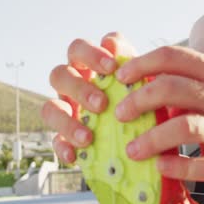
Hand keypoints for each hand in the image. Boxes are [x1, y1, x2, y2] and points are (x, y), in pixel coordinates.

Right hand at [41, 32, 135, 163]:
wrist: (153, 130)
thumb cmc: (146, 97)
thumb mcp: (145, 80)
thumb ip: (133, 62)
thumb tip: (118, 48)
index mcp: (89, 66)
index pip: (78, 49)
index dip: (90, 54)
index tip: (112, 67)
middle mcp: (74, 85)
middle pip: (59, 75)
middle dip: (79, 89)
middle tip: (102, 103)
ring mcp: (67, 110)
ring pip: (50, 107)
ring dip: (67, 121)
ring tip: (88, 136)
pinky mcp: (66, 136)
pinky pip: (55, 141)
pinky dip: (63, 147)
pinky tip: (75, 155)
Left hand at [115, 46, 203, 180]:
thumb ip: (187, 68)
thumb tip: (140, 72)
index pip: (172, 57)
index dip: (140, 64)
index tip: (121, 77)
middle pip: (172, 89)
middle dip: (138, 101)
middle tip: (120, 113)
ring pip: (185, 128)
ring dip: (152, 139)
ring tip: (133, 148)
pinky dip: (179, 168)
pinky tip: (162, 166)